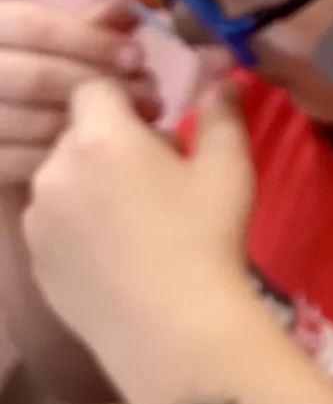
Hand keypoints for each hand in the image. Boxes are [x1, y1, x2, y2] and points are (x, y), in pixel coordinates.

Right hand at [0, 0, 157, 191]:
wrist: (11, 136)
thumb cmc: (44, 83)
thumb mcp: (62, 46)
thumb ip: (92, 22)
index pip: (31, 25)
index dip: (89, 39)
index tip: (137, 55)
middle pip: (36, 77)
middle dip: (101, 86)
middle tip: (151, 97)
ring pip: (35, 122)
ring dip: (97, 126)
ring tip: (143, 126)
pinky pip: (26, 164)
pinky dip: (74, 160)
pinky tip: (108, 156)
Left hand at [24, 76, 255, 369]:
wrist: (172, 329)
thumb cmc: (205, 237)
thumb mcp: (228, 167)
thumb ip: (220, 112)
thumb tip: (220, 75)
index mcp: (100, 137)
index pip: (94, 88)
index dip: (125, 97)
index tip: (156, 120)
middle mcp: (54, 170)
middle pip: (75, 134)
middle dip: (109, 142)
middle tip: (154, 172)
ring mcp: (37, 220)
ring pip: (60, 181)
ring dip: (89, 184)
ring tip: (132, 218)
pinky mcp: (34, 261)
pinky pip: (53, 225)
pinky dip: (77, 226)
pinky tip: (115, 254)